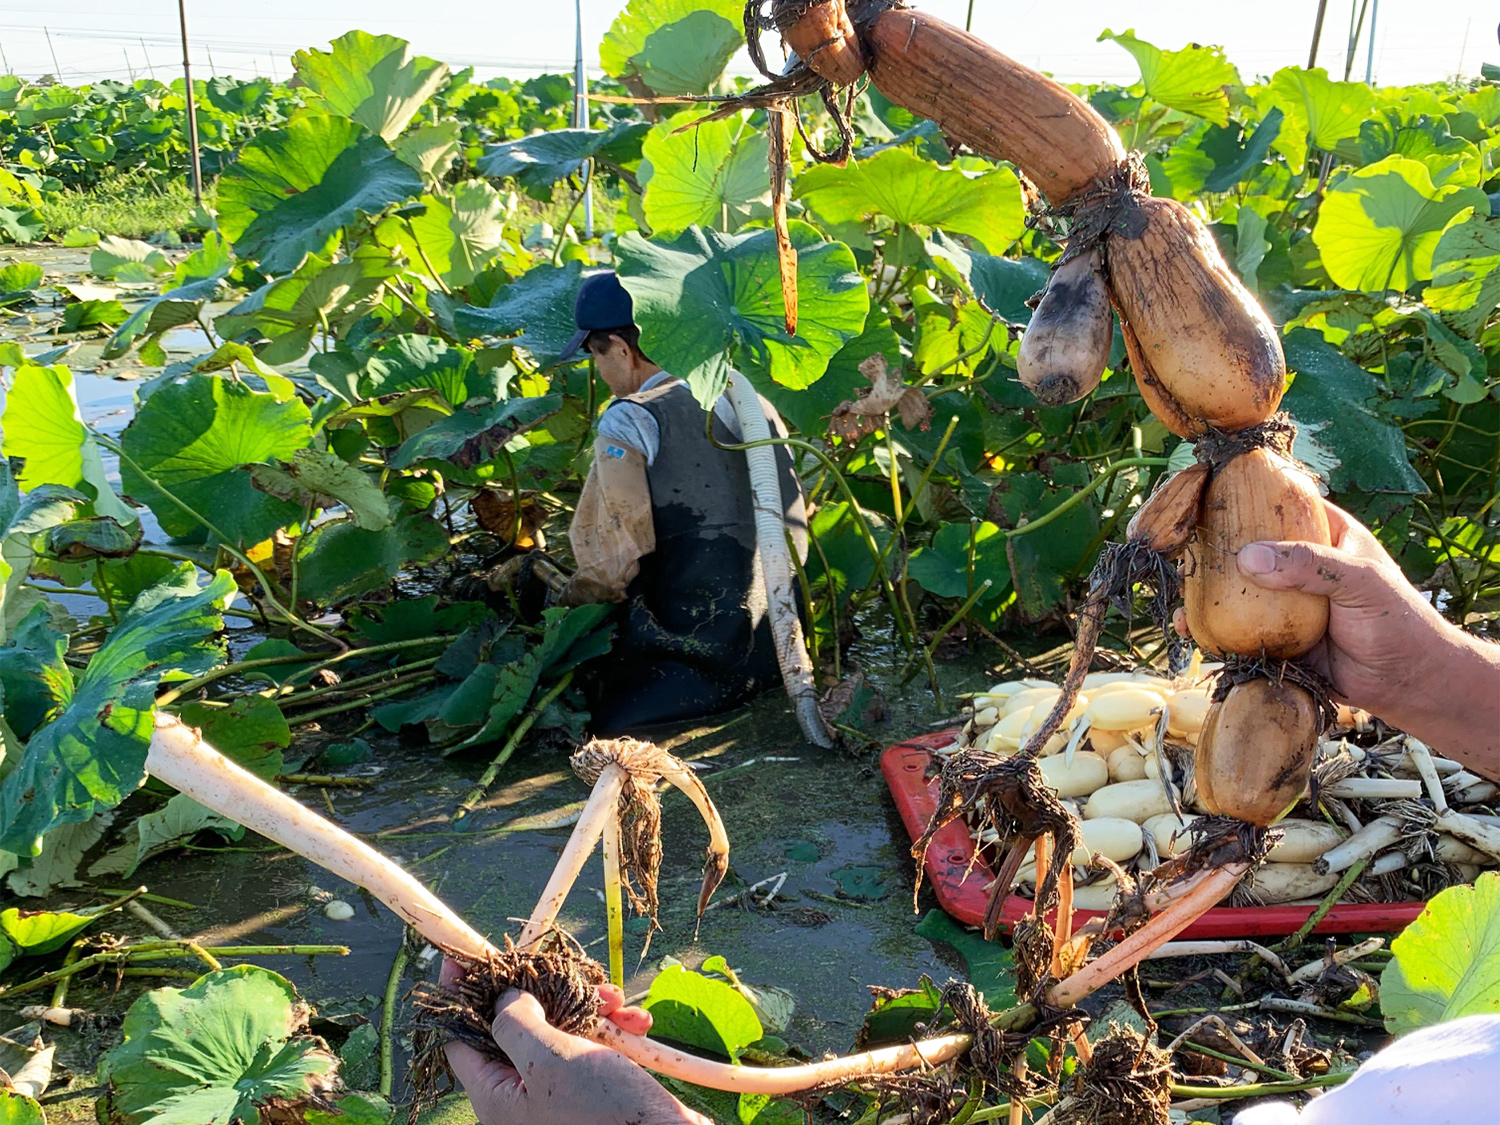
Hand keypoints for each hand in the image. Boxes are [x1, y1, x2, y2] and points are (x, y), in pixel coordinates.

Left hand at [441, 963, 707, 1124]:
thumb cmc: (599, 1114)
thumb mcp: (548, 1060)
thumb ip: (515, 1022)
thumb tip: (506, 996)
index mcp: (496, 1096)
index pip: (461, 1037)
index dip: (461, 994)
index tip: (465, 955)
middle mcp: (521, 1095)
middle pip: (516, 1025)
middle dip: (547, 992)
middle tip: (568, 972)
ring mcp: (558, 1092)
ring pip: (562, 1028)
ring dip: (590, 1006)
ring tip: (613, 1001)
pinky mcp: (592, 1088)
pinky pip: (594, 1045)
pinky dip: (614, 1028)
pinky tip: (635, 1023)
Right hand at [1179, 499, 1498, 777]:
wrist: (1407, 683)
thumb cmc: (1397, 621)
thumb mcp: (1359, 581)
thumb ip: (1308, 565)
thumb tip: (1247, 557)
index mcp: (1323, 535)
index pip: (1279, 502)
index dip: (1244, 493)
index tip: (1206, 489)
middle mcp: (1296, 564)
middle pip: (1245, 545)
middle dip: (1210, 546)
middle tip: (1178, 546)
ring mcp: (1282, 602)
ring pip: (1234, 590)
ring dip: (1204, 591)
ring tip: (1178, 592)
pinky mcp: (1274, 637)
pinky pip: (1235, 631)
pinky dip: (1211, 631)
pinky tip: (1190, 630)